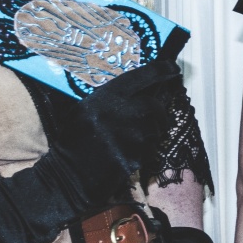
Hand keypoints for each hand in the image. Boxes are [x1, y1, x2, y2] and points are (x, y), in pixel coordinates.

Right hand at [73, 42, 187, 191]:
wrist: (69, 173)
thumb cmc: (74, 140)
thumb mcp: (85, 109)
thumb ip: (110, 98)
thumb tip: (140, 89)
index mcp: (106, 96)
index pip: (143, 76)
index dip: (162, 70)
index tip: (172, 68)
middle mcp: (122, 112)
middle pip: (155, 105)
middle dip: (157, 112)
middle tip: (151, 117)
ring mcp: (131, 135)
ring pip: (156, 128)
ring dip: (150, 132)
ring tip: (130, 138)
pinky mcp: (136, 156)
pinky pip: (151, 148)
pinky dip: (144, 150)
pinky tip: (127, 153)